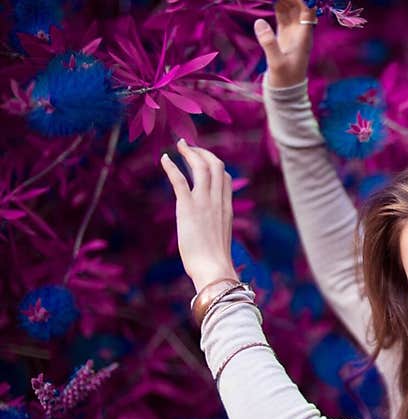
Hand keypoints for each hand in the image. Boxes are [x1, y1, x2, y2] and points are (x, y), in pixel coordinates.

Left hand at [160, 139, 237, 293]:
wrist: (213, 268)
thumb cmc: (215, 262)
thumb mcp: (219, 241)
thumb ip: (216, 230)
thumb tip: (211, 238)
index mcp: (227, 209)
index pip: (225, 179)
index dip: (215, 166)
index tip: (204, 161)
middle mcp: (218, 201)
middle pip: (216, 166)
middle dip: (204, 153)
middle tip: (190, 147)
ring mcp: (204, 202)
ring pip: (201, 167)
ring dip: (190, 152)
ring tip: (180, 145)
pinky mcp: (188, 207)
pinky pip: (180, 179)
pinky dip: (172, 166)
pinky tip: (164, 159)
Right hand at [254, 0, 317, 88]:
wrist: (285, 93)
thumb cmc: (285, 80)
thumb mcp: (276, 63)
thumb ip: (269, 43)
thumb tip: (259, 22)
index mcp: (303, 37)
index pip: (307, 11)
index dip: (300, 1)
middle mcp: (300, 33)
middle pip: (299, 8)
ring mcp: (292, 34)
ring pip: (290, 10)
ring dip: (284, 0)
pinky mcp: (283, 36)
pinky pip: (282, 17)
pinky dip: (278, 7)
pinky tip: (273, 0)